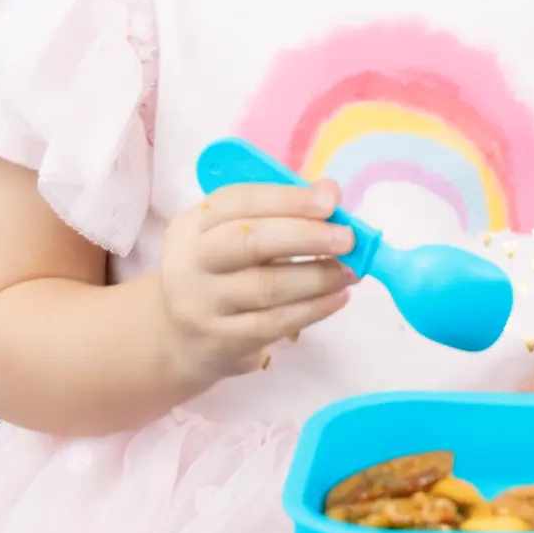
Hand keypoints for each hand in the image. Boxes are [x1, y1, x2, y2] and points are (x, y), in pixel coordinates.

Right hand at [156, 178, 355, 386]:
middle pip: (250, 242)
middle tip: (347, 238)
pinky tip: (338, 297)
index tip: (331, 200)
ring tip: (352, 270)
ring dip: (319, 276)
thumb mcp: (234, 235)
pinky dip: (314, 308)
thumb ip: (278, 213)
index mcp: (194, 224)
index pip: (239, 201)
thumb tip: (331, 193)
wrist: (181, 338)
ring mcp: (202, 303)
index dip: (288, 199)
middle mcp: (190, 261)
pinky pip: (276, 322)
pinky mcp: (221, 340)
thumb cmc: (222, 273)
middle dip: (306, 236)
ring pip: (268, 286)